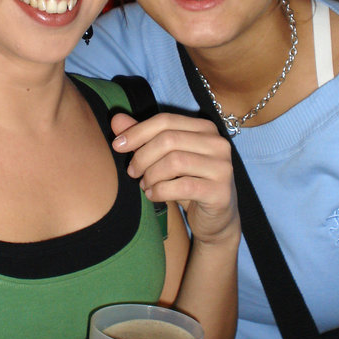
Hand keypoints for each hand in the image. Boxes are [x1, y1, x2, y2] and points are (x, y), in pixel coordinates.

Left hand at [111, 112, 237, 244]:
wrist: (216, 219)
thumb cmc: (188, 184)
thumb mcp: (165, 159)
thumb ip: (144, 137)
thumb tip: (116, 119)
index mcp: (205, 128)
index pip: (166, 120)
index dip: (138, 131)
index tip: (117, 145)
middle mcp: (218, 143)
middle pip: (168, 139)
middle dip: (143, 156)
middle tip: (132, 172)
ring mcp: (222, 167)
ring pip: (175, 162)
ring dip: (151, 175)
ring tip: (144, 185)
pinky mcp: (220, 191)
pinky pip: (183, 186)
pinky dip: (161, 191)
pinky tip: (153, 195)